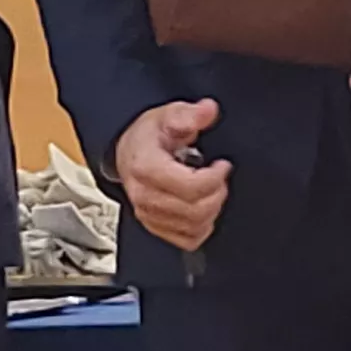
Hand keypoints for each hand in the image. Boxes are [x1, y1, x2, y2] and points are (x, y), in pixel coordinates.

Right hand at [115, 99, 230, 250]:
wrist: (128, 152)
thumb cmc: (147, 137)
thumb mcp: (168, 115)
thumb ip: (190, 114)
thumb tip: (208, 110)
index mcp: (147, 168)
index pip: (190, 187)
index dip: (215, 178)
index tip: (223, 166)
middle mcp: (145, 196)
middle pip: (195, 210)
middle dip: (217, 194)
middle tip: (219, 178)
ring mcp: (149, 214)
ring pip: (193, 228)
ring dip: (211, 210)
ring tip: (211, 190)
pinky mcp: (155, 226)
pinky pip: (187, 240)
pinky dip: (202, 228)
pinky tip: (202, 208)